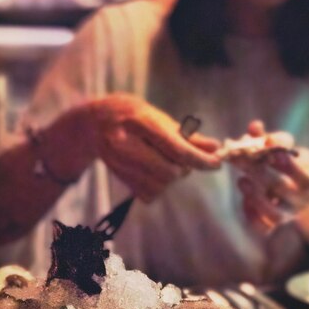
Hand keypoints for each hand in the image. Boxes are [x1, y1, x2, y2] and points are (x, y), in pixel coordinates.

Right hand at [85, 93, 220, 200]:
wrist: (91, 124)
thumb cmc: (130, 114)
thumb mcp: (156, 116)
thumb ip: (186, 134)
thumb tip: (215, 147)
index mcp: (139, 121)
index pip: (175, 147)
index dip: (199, 159)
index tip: (217, 163)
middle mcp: (126, 144)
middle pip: (169, 172)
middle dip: (184, 168)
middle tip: (182, 156)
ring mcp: (120, 163)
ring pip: (161, 185)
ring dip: (172, 177)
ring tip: (164, 160)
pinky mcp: (119, 178)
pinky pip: (150, 194)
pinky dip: (159, 186)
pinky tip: (152, 170)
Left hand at [238, 123, 308, 246]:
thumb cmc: (298, 166)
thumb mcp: (293, 151)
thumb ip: (274, 139)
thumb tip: (254, 126)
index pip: (305, 177)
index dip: (287, 165)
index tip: (269, 148)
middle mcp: (302, 200)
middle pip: (282, 189)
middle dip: (259, 172)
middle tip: (240, 157)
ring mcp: (289, 213)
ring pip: (274, 214)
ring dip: (255, 197)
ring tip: (242, 181)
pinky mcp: (275, 223)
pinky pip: (263, 227)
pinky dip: (251, 216)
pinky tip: (244, 200)